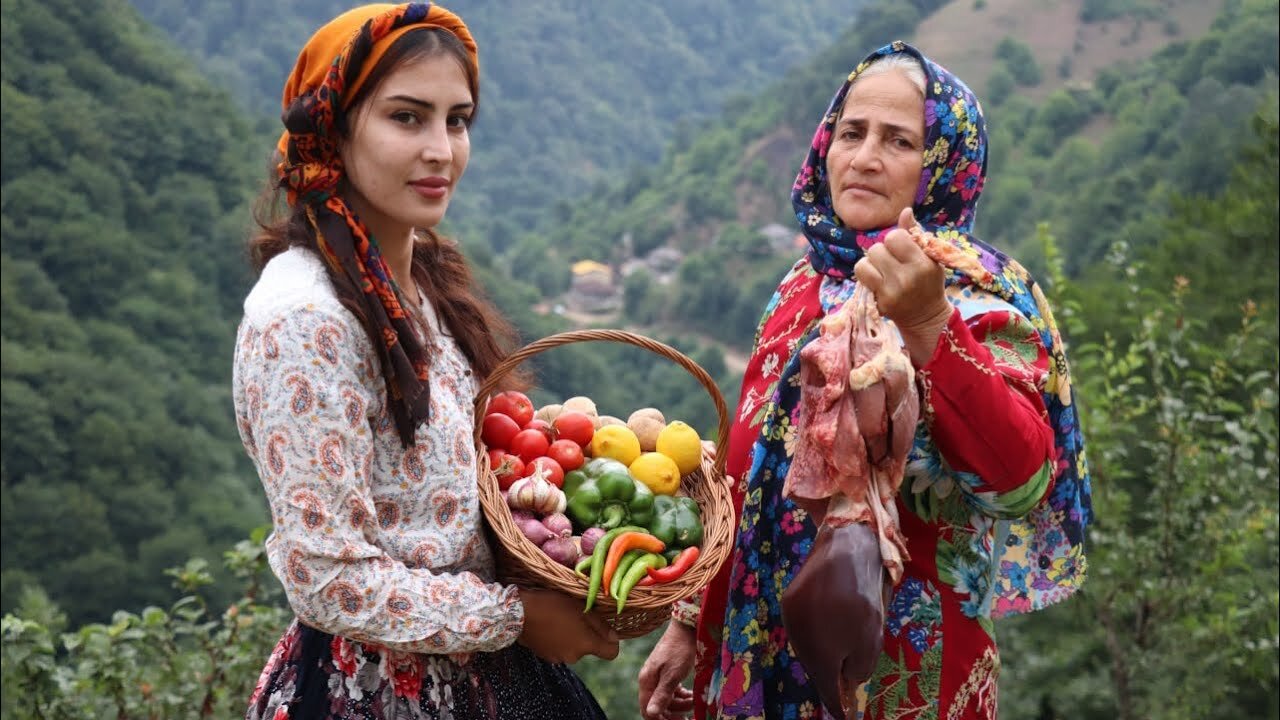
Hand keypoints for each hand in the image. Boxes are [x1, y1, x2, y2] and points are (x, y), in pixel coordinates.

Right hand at [516, 587, 618, 663]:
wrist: (519, 613)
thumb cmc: (552, 605)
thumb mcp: (581, 608)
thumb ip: (600, 625)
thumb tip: (614, 637)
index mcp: (586, 644)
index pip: (611, 653)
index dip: (611, 641)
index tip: (604, 629)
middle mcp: (574, 657)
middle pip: (590, 648)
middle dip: (586, 634)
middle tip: (575, 616)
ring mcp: (558, 658)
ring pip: (574, 647)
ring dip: (571, 637)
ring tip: (559, 619)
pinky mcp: (545, 656)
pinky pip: (560, 648)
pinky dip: (558, 640)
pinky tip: (549, 626)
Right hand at [638, 621, 696, 719]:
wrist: (687, 626)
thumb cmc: (680, 649)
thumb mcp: (673, 675)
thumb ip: (662, 694)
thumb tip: (650, 714)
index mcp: (646, 681)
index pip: (647, 710)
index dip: (660, 719)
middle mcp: (650, 680)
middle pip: (657, 706)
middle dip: (673, 713)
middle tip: (689, 716)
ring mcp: (658, 676)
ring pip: (667, 700)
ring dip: (680, 704)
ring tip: (694, 701)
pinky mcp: (668, 672)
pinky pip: (672, 691)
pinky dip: (682, 696)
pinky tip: (692, 694)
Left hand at [854, 207, 952, 364]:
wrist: (925, 316)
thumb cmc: (928, 281)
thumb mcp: (929, 257)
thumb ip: (915, 234)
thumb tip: (905, 211)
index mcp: (922, 263)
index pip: (894, 237)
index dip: (895, 240)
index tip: (901, 249)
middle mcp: (906, 278)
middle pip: (876, 249)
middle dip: (882, 252)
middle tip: (891, 262)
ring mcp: (891, 291)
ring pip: (864, 263)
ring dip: (871, 264)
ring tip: (882, 270)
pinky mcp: (879, 302)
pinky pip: (861, 278)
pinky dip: (866, 276)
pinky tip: (877, 280)